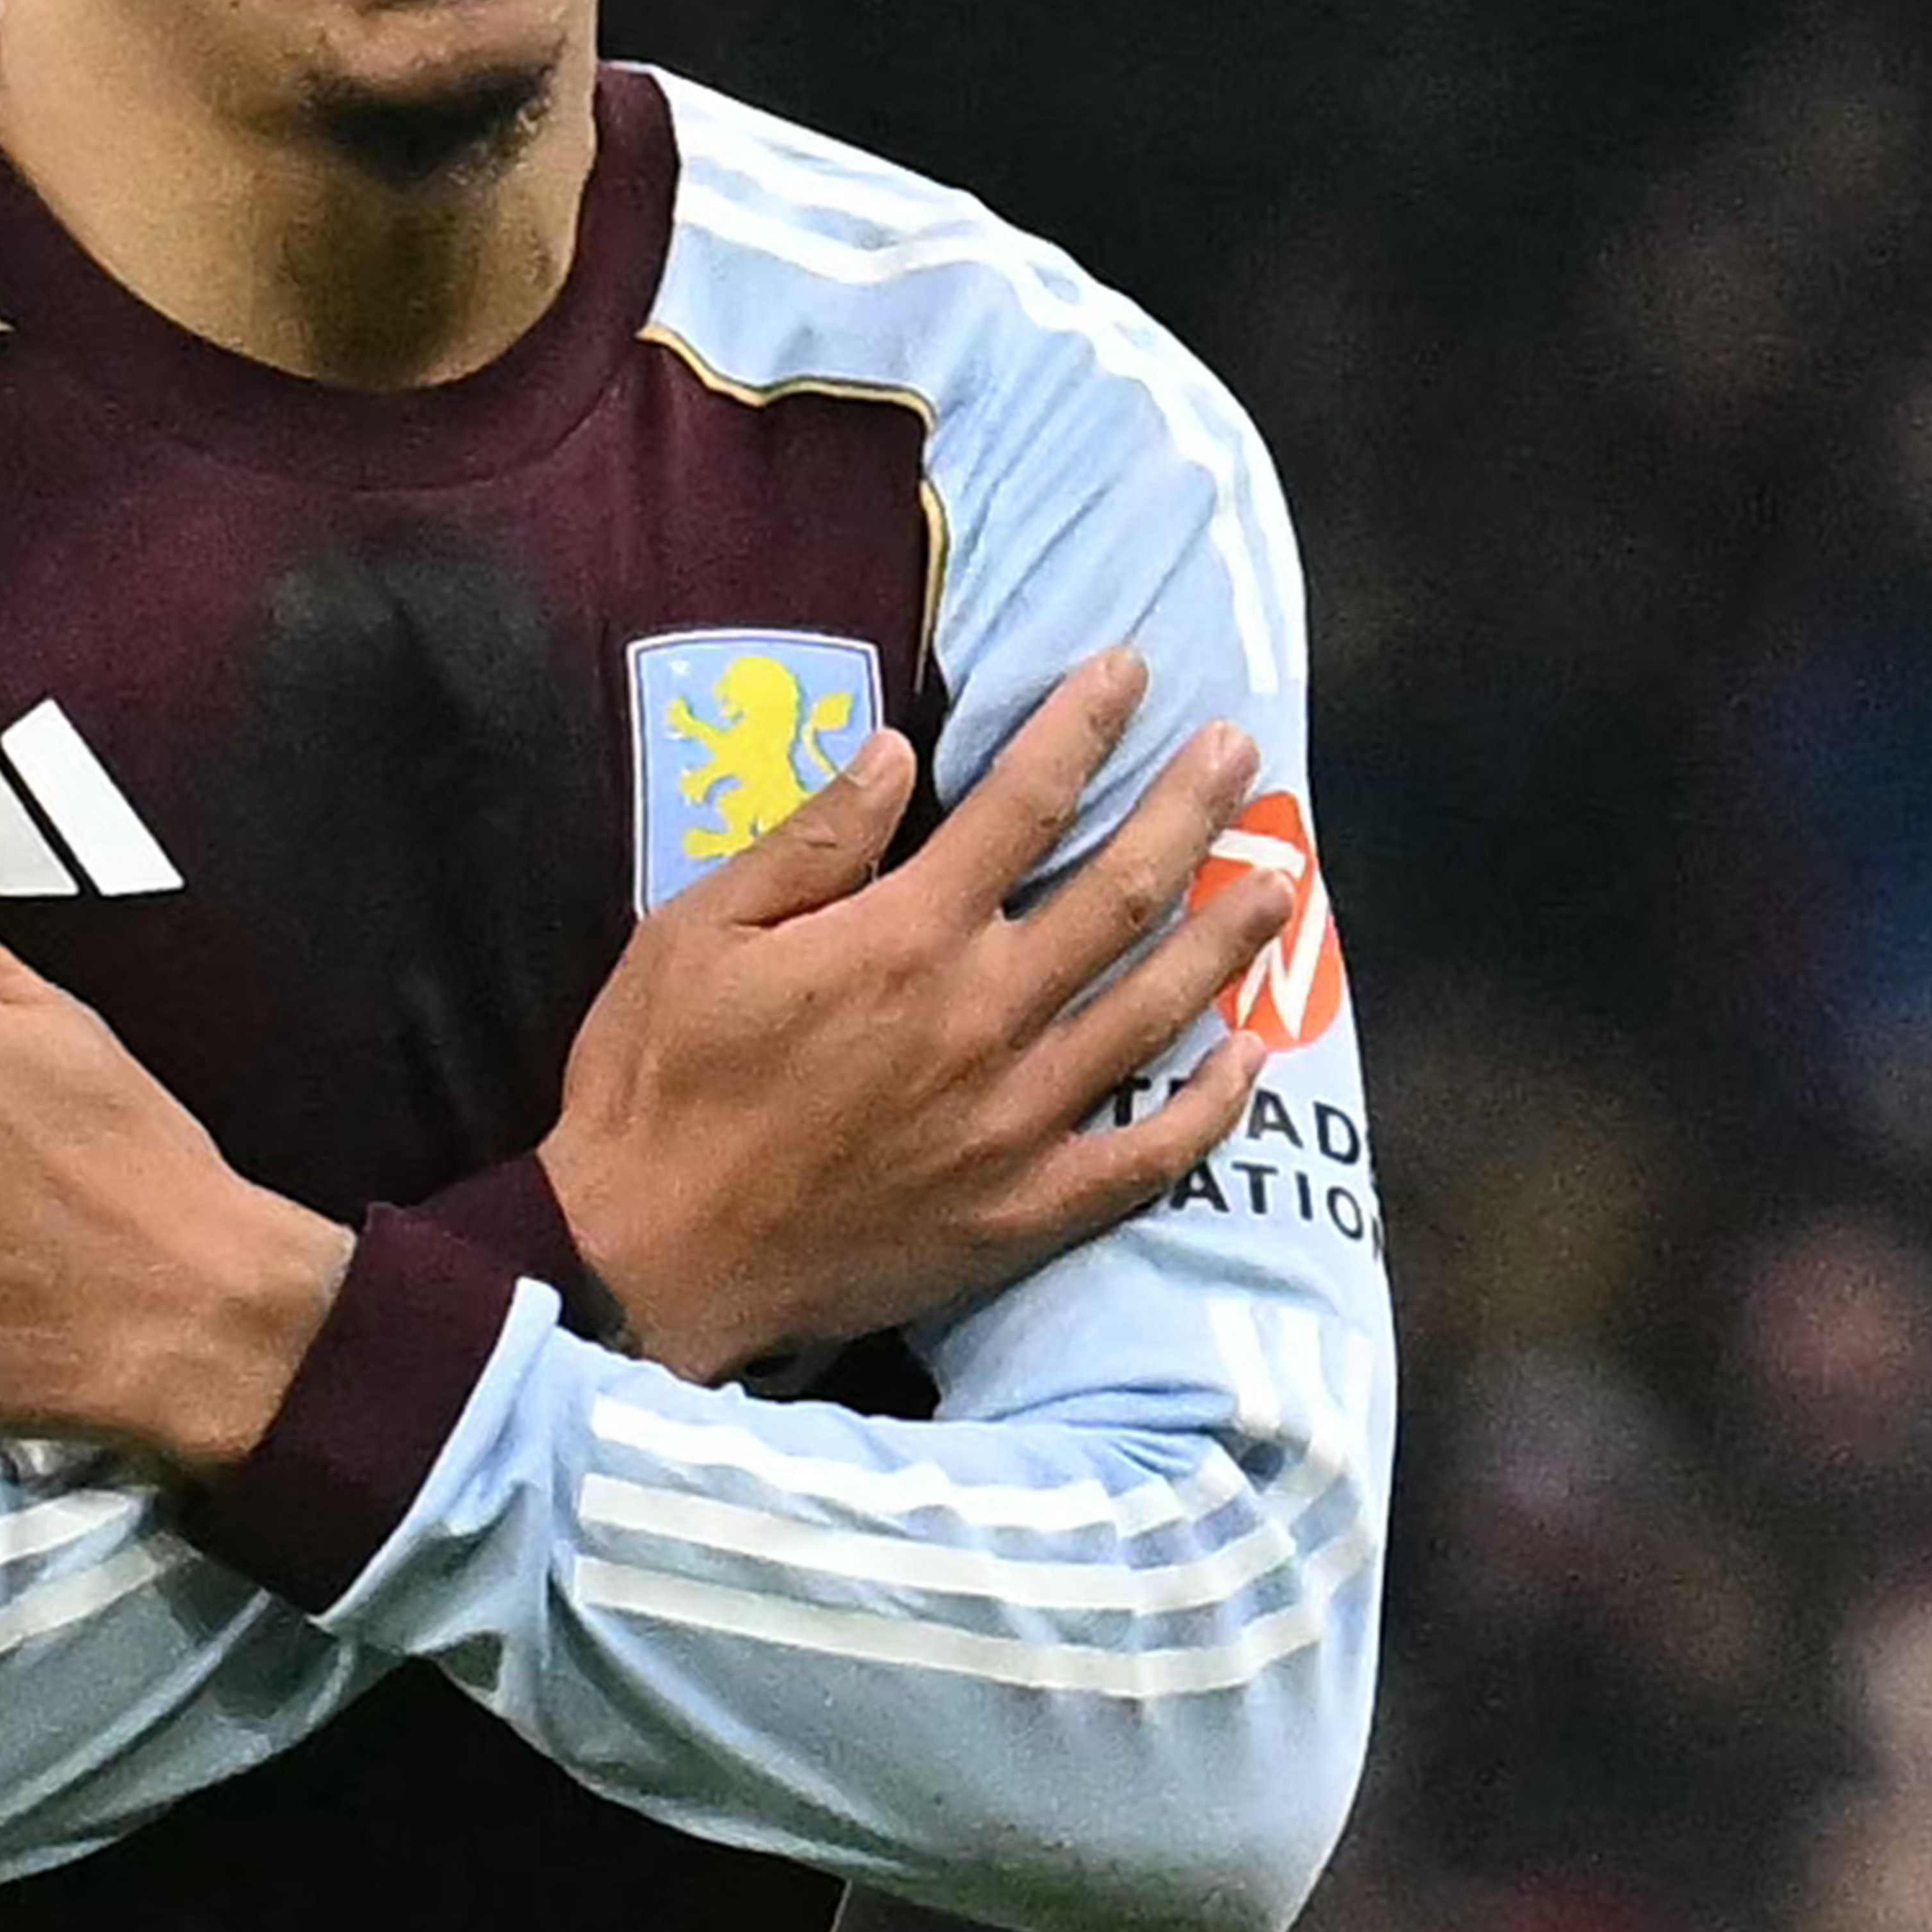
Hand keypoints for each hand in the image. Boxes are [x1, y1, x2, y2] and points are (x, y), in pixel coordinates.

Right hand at [538, 649, 1290, 1381]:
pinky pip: (1145, 1157)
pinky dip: (1209, 1106)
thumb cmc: (657, 1083)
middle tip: (1241, 756)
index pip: (1023, 803)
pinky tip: (1250, 1056)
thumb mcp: (695, 932)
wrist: (649, 1260)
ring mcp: (1015, 1121)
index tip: (1129, 671)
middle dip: (1190, 809)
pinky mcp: (1022, 1212)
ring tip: (1282, 881)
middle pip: (1120, 892)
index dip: (1083, 726)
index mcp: (903, 939)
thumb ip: (811, 842)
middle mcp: (982, 1019)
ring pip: (1155, 1011)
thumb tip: (895, 751)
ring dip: (1225, 937)